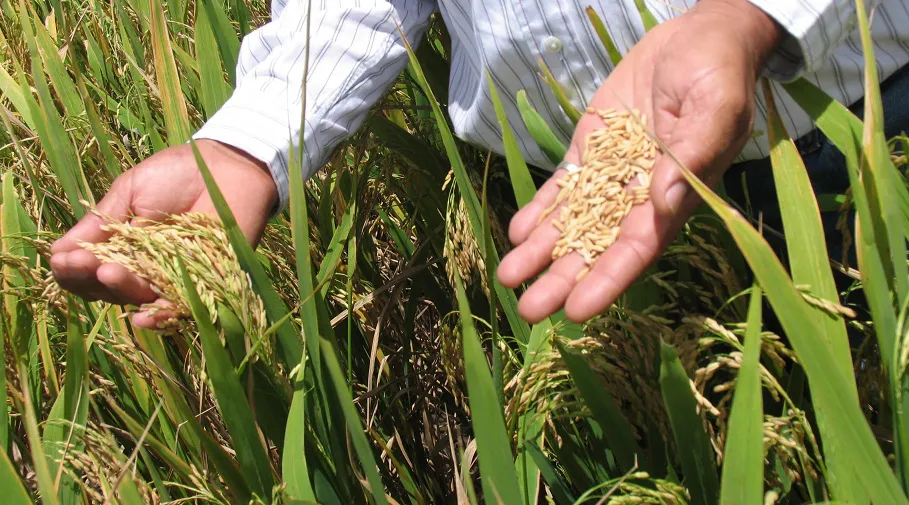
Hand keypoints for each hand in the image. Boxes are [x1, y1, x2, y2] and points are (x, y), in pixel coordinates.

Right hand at [50, 139, 277, 327]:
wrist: (226, 167)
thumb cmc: (176, 175)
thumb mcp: (128, 193)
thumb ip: (100, 225)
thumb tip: (57, 255)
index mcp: (121, 247)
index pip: (89, 271)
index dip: (73, 271)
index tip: (62, 259)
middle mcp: (143, 268)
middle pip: (109, 289)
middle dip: (91, 279)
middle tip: (81, 264)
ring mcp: (172, 277)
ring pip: (139, 298)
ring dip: (121, 290)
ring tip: (108, 272)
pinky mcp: (205, 283)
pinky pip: (181, 307)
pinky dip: (161, 315)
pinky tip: (142, 315)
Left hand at [497, 0, 782, 323]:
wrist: (697, 37)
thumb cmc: (718, 72)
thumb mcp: (717, 106)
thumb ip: (694, 154)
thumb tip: (666, 202)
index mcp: (674, 197)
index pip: (636, 250)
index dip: (607, 281)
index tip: (577, 311)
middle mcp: (638, 197)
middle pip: (595, 248)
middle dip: (562, 280)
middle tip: (528, 311)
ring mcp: (610, 176)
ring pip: (570, 223)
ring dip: (540, 253)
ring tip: (507, 278)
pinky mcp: (590, 152)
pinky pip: (562, 188)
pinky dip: (539, 211)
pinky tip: (516, 232)